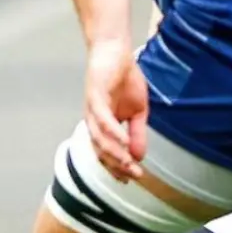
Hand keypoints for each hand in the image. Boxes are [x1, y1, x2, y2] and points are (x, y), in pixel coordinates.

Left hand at [84, 40, 147, 181]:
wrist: (116, 53)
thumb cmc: (125, 81)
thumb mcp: (138, 112)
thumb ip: (137, 133)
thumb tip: (139, 156)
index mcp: (103, 126)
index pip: (107, 152)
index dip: (117, 167)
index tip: (132, 180)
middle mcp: (94, 121)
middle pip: (100, 150)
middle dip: (117, 165)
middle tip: (134, 176)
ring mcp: (92, 109)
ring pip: (99, 138)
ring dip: (114, 152)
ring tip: (128, 164)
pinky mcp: (94, 96)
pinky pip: (102, 118)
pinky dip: (112, 131)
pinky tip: (122, 142)